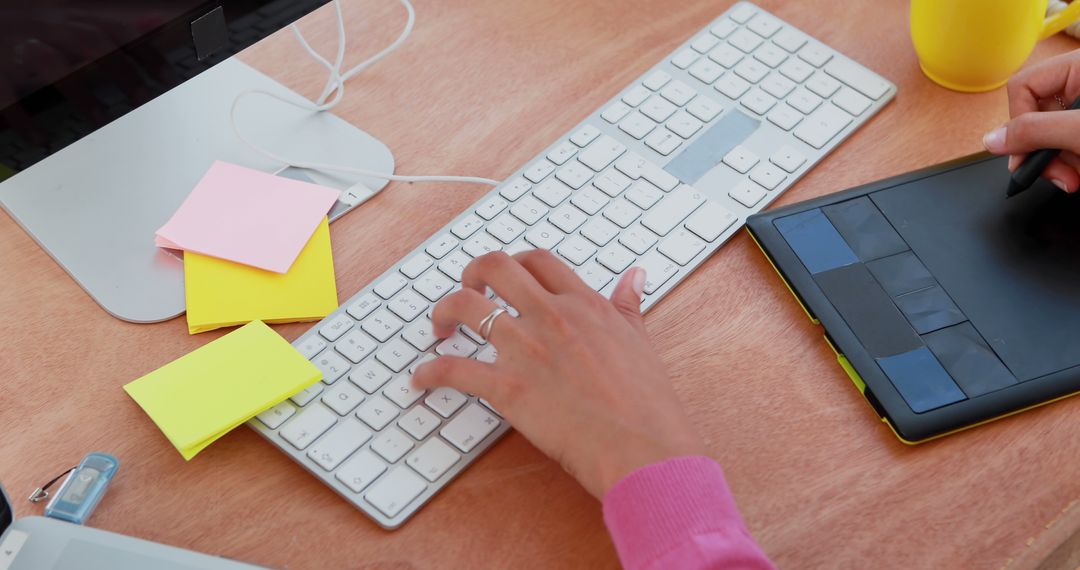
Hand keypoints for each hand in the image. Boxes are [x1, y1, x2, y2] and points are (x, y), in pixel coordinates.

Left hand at [412, 250, 706, 498]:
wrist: (643, 448)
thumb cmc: (647, 404)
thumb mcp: (640, 341)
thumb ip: (629, 305)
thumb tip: (635, 276)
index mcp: (584, 305)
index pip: (538, 262)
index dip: (514, 263)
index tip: (505, 278)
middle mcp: (551, 317)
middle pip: (495, 267)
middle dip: (472, 272)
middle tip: (467, 289)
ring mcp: (526, 349)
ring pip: (465, 306)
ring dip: (443, 311)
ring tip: (440, 326)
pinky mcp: (508, 388)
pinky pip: (452, 369)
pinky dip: (429, 372)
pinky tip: (422, 379)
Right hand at [982, 49, 1079, 191]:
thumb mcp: (1079, 130)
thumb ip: (1034, 132)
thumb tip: (991, 140)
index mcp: (1077, 67)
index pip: (1022, 86)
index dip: (1020, 122)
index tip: (1028, 151)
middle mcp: (1078, 84)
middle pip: (1034, 116)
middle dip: (1041, 152)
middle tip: (1056, 175)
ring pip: (1049, 136)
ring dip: (1058, 164)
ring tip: (1075, 179)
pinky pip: (1066, 145)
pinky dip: (1072, 164)